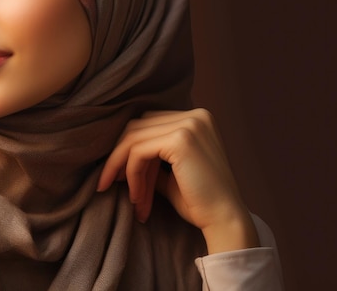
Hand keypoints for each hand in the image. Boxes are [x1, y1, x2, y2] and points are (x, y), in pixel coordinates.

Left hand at [97, 109, 259, 252]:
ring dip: (123, 169)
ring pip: (134, 138)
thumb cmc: (200, 202)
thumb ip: (151, 158)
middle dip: (122, 157)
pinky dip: (131, 174)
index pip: (149, 124)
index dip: (130, 150)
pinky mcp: (181, 140)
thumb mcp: (171, 173)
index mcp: (197, 119)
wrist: (226, 221)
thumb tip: (118, 155)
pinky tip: (137, 197)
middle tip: (111, 184)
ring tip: (131, 198)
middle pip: (139, 126)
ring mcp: (189, 124)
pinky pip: (139, 152)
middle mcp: (195, 115)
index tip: (119, 177)